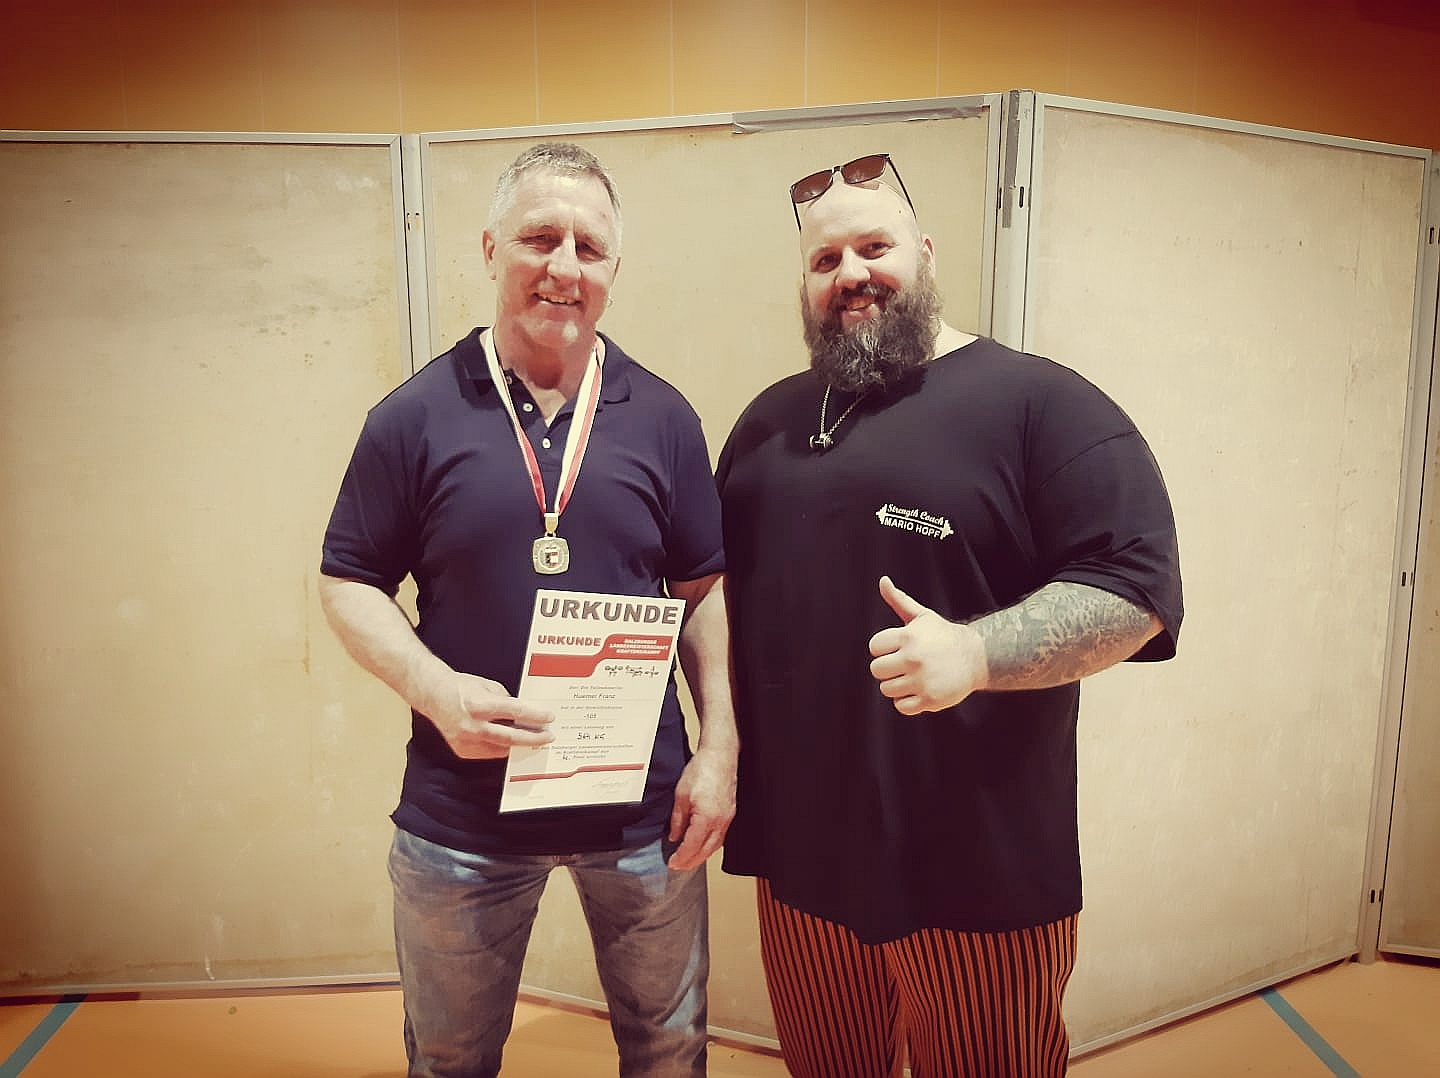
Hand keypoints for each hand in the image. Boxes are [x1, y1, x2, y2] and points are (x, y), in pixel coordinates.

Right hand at [438, 673, 554, 759]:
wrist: (434, 696)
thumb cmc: (461, 687)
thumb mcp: (488, 686)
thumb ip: (506, 700)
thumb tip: (524, 713)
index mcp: (481, 705)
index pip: (516, 712)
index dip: (535, 716)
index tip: (549, 718)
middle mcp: (473, 725)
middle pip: (511, 737)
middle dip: (533, 738)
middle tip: (547, 737)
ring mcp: (467, 740)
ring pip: (501, 749)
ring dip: (518, 745)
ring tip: (531, 741)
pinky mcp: (463, 750)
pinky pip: (488, 753)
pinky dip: (500, 748)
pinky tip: (509, 743)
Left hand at [666, 746, 736, 870]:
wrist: (720, 756)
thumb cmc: (702, 770)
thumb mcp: (680, 796)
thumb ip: (677, 820)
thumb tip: (674, 836)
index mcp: (706, 818)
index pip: (692, 846)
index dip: (681, 858)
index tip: (672, 863)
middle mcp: (720, 822)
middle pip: (706, 851)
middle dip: (691, 862)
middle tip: (679, 867)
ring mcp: (727, 818)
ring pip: (715, 845)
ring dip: (702, 855)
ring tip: (689, 860)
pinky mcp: (730, 813)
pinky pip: (721, 836)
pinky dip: (710, 844)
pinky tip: (703, 844)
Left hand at [868, 576, 987, 714]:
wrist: (975, 657)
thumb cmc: (942, 636)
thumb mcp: (922, 616)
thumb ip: (898, 600)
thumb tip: (882, 580)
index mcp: (908, 637)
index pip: (874, 647)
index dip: (884, 648)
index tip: (899, 648)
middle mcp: (913, 658)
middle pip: (876, 670)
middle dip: (888, 668)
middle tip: (905, 665)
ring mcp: (922, 680)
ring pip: (887, 689)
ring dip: (898, 685)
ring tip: (915, 677)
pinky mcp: (930, 699)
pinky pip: (901, 707)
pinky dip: (907, 702)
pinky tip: (920, 690)